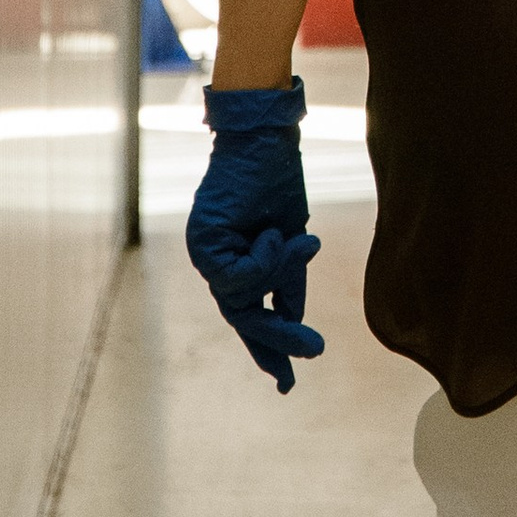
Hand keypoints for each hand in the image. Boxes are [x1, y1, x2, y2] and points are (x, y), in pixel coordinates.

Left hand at [187, 79, 325, 394]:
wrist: (266, 136)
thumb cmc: (278, 178)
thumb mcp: (291, 238)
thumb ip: (288, 277)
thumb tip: (294, 316)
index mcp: (233, 258)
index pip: (248, 312)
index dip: (268, 346)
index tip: (286, 380)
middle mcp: (213, 258)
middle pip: (242, 315)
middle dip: (276, 338)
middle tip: (313, 351)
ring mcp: (204, 250)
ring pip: (241, 297)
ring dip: (278, 274)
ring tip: (299, 240)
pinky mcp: (202, 241)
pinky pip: (236, 276)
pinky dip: (264, 260)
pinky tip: (275, 233)